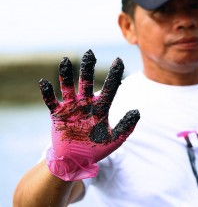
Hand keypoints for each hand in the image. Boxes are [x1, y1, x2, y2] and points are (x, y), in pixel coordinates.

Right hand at [39, 50, 139, 180]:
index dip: (114, 75)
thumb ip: (126, 127)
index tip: (119, 60)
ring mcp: (71, 108)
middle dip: (88, 68)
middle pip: (87, 82)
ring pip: (68, 87)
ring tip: (66, 61)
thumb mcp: (115, 139)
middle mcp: (86, 104)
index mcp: (101, 108)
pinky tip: (44, 82)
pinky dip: (47, 92)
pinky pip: (51, 101)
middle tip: (90, 53)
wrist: (76, 160)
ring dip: (67, 75)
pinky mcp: (57, 114)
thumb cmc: (96, 149)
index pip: (109, 88)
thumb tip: (137, 111)